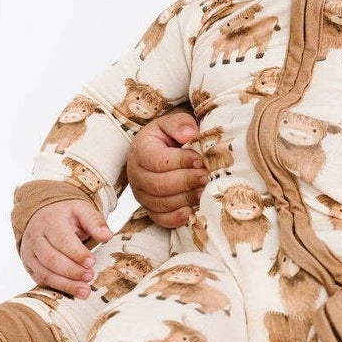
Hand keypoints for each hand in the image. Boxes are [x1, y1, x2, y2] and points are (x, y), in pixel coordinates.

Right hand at [19, 200, 110, 296]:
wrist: (44, 215)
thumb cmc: (66, 215)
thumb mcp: (81, 210)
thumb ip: (95, 222)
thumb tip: (107, 236)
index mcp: (48, 222)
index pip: (61, 240)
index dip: (77, 253)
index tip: (92, 262)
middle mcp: (35, 238)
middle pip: (51, 259)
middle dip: (72, 271)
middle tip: (90, 276)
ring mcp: (29, 253)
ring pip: (44, 273)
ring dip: (65, 284)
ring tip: (84, 290)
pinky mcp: (30, 266)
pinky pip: (41, 280)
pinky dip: (58, 288)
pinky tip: (73, 292)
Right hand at [126, 110, 204, 227]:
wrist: (162, 148)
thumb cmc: (170, 135)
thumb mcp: (173, 122)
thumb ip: (180, 124)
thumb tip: (189, 134)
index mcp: (140, 150)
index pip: (157, 161)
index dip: (180, 162)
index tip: (199, 160)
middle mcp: (136, 174)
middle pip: (158, 184)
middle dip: (186, 182)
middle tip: (206, 177)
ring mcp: (141, 193)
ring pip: (161, 203)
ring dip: (185, 199)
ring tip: (204, 191)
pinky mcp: (149, 208)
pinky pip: (160, 219)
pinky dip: (176, 218)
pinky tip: (191, 210)